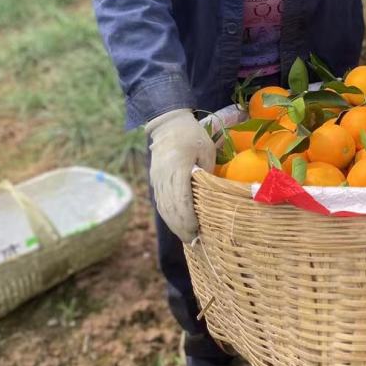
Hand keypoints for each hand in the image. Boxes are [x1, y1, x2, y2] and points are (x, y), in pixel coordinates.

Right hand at [146, 108, 214, 242]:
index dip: (188, 218)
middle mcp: (164, 176)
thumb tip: (211, 195)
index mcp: (178, 168)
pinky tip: (176, 224)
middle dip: (181, 227)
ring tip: (186, 237)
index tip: (197, 231)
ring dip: (174, 224)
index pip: (181, 199)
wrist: (168, 124)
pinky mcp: (154, 180)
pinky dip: (168, 215)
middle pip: (170, 208)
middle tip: (193, 242)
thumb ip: (207, 173)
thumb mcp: (207, 151)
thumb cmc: (192, 136)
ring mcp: (157, 179)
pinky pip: (160, 202)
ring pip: (163, 207)